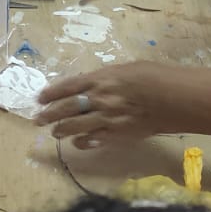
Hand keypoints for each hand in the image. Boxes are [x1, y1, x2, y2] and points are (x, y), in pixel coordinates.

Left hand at [36, 61, 173, 146]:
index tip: (39, 98)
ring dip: (61, 130)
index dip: (51, 93)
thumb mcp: (125, 69)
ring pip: (75, 127)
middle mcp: (99, 99)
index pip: (68, 87)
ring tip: (53, 132)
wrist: (173, 98)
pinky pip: (93, 141)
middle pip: (67, 108)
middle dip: (49, 114)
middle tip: (37, 119)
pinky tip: (77, 142)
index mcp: (100, 79)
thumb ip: (104, 78)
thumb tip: (90, 85)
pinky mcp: (117, 135)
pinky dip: (83, 142)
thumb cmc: (153, 76)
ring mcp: (107, 119)